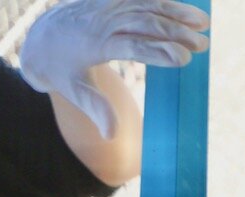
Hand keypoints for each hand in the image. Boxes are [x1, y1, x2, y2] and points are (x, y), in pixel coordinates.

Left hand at [19, 0, 211, 137]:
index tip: (183, 60)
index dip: (158, 52)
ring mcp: (107, 5)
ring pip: (147, 4)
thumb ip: (96, 110)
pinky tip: (185, 9)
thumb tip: (110, 135)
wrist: (40, 38)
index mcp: (94, 44)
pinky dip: (164, 1)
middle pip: (145, 22)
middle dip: (176, 33)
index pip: (132, 46)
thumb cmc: (61, 70)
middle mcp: (103, 20)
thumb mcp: (74, 92)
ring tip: (203, 23)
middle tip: (203, 45)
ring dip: (177, 12)